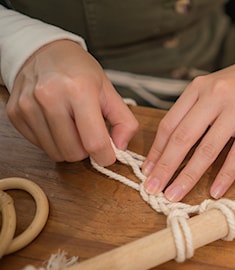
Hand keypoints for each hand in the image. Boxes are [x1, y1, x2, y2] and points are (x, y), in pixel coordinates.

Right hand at [6, 40, 137, 165]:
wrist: (44, 52)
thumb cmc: (79, 72)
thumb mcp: (109, 91)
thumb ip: (124, 121)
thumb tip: (121, 147)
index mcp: (79, 90)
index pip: (94, 142)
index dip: (106, 157)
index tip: (108, 155)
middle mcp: (50, 97)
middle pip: (74, 152)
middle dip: (86, 150)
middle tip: (89, 134)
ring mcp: (29, 106)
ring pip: (56, 153)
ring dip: (69, 147)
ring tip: (73, 126)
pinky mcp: (15, 114)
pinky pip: (40, 146)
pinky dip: (53, 141)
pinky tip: (57, 123)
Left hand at [143, 26, 234, 200]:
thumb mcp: (213, 88)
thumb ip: (195, 110)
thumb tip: (173, 146)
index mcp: (198, 87)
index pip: (170, 123)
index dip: (156, 150)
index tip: (147, 171)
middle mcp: (214, 95)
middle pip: (183, 138)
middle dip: (165, 167)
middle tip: (153, 189)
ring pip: (207, 149)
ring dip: (188, 176)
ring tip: (175, 195)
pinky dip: (226, 175)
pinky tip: (216, 191)